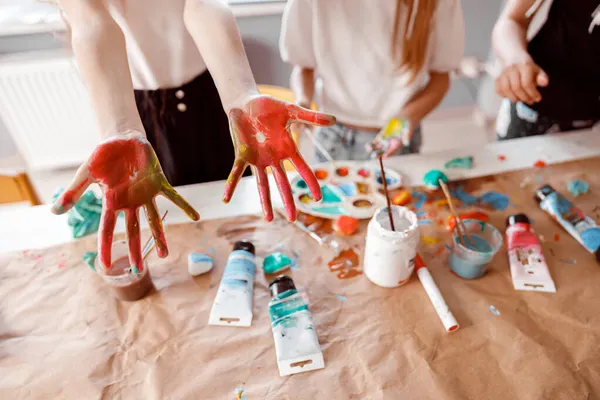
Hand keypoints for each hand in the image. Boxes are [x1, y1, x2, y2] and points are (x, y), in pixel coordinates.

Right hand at [52, 131, 199, 271]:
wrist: (120, 138)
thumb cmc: (102, 157)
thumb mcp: (86, 174)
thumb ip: (73, 193)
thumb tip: (53, 212)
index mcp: (112, 203)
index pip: (108, 230)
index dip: (107, 248)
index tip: (105, 267)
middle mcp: (130, 203)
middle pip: (133, 230)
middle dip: (136, 249)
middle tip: (138, 270)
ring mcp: (145, 194)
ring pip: (154, 220)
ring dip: (160, 236)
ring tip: (166, 255)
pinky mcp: (158, 183)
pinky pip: (173, 196)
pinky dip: (184, 206)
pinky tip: (196, 217)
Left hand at [223, 95, 335, 220]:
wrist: (246, 102)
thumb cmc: (269, 107)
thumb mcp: (291, 110)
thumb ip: (311, 117)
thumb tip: (334, 119)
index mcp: (287, 149)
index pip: (302, 169)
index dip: (311, 182)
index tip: (319, 198)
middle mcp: (274, 158)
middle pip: (283, 183)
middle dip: (288, 201)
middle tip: (294, 219)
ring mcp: (258, 159)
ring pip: (262, 184)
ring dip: (265, 201)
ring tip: (269, 219)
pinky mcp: (242, 155)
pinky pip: (236, 172)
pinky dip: (231, 185)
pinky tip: (226, 199)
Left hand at [366, 118, 414, 157]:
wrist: (403, 119)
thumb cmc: (408, 125)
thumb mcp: (408, 130)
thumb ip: (407, 136)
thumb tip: (407, 143)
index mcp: (398, 145)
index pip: (393, 151)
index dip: (389, 154)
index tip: (384, 157)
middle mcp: (392, 145)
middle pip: (384, 151)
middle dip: (379, 154)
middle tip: (373, 157)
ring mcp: (386, 141)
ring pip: (378, 147)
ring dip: (373, 149)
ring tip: (368, 150)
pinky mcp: (381, 136)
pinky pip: (376, 142)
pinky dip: (372, 144)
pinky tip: (367, 146)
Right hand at [495, 61, 548, 104]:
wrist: (512, 56)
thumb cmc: (526, 66)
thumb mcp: (537, 69)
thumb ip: (542, 77)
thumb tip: (545, 83)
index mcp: (524, 65)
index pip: (527, 83)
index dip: (532, 93)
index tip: (537, 99)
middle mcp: (512, 69)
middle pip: (516, 87)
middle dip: (524, 97)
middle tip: (530, 101)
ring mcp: (503, 73)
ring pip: (506, 90)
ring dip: (514, 98)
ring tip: (521, 99)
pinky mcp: (497, 78)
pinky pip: (498, 90)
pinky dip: (504, 96)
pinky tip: (512, 96)